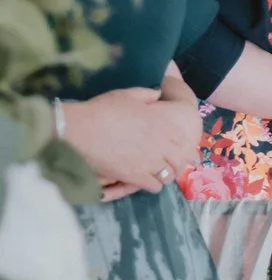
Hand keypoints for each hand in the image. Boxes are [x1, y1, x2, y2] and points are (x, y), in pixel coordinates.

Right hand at [63, 87, 200, 191]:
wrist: (80, 129)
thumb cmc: (102, 110)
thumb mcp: (128, 95)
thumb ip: (148, 94)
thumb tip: (158, 92)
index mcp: (163, 125)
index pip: (182, 140)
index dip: (177, 144)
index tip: (170, 146)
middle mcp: (162, 145)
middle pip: (179, 160)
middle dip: (173, 161)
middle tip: (163, 161)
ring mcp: (150, 162)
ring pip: (169, 175)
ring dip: (164, 173)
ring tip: (154, 171)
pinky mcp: (136, 177)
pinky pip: (155, 186)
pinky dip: (152, 184)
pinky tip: (144, 179)